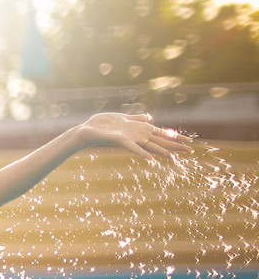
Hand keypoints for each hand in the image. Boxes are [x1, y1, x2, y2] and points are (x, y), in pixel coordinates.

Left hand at [73, 112, 192, 161]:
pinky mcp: (121, 140)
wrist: (86, 130)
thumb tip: (150, 118)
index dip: (175, 137)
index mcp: (140, 130)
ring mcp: (131, 139)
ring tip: (175, 157)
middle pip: (160, 141)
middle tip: (191, 151)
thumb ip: (137, 119)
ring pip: (150, 145)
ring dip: (163, 151)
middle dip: (175, 145)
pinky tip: (150, 160)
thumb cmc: (103, 125)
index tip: (190, 141)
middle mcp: (138, 136)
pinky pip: (133, 148)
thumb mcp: (124, 118)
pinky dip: (142, 153)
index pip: (162, 134)